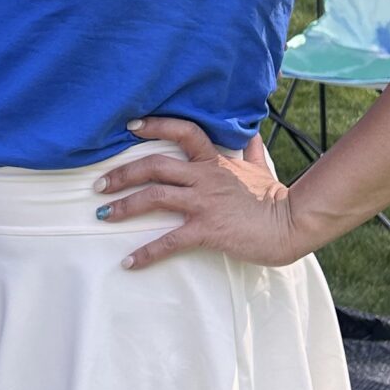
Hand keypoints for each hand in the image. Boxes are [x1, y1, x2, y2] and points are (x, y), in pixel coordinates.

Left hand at [94, 120, 306, 270]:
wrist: (291, 225)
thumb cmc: (274, 198)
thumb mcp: (261, 168)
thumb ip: (251, 150)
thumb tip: (251, 134)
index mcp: (214, 161)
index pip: (183, 132)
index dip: (155, 126)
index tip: (130, 127)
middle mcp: (204, 177)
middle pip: (155, 165)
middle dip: (122, 174)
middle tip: (98, 184)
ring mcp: (204, 203)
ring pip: (155, 196)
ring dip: (124, 205)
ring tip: (103, 215)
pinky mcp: (207, 230)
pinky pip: (169, 241)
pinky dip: (146, 252)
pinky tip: (129, 262)